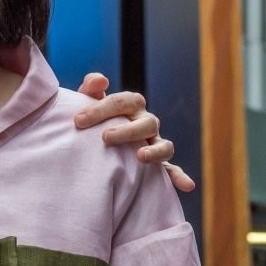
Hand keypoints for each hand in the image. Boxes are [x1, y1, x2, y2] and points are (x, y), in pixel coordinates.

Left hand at [74, 73, 195, 193]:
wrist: (95, 136)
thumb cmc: (92, 116)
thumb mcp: (88, 100)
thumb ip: (91, 88)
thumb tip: (100, 79)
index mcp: (131, 104)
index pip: (122, 102)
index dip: (100, 110)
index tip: (78, 121)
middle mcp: (146, 121)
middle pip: (146, 123)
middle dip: (126, 130)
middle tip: (105, 137)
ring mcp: (154, 141)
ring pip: (164, 145)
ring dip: (155, 151)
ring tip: (141, 156)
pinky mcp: (157, 162)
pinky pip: (171, 169)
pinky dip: (180, 176)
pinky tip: (187, 185)